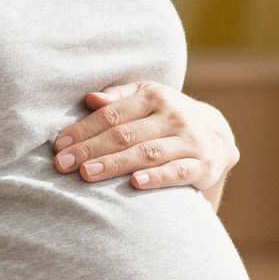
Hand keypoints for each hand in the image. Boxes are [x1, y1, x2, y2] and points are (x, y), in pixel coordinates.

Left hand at [52, 82, 237, 195]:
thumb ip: (119, 98)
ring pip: (147, 153)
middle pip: (125, 134)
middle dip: (90, 149)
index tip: (59, 146)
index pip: (112, 115)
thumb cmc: (169, 117)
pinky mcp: (204, 166)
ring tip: (87, 173)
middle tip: (62, 164)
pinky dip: (157, 178)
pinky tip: (135, 183)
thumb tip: (90, 99)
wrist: (219, 135)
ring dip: (115, 164)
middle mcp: (173, 116)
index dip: (83, 130)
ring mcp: (189, 141)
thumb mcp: (148, 99)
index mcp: (154, 96)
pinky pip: (178, 172)